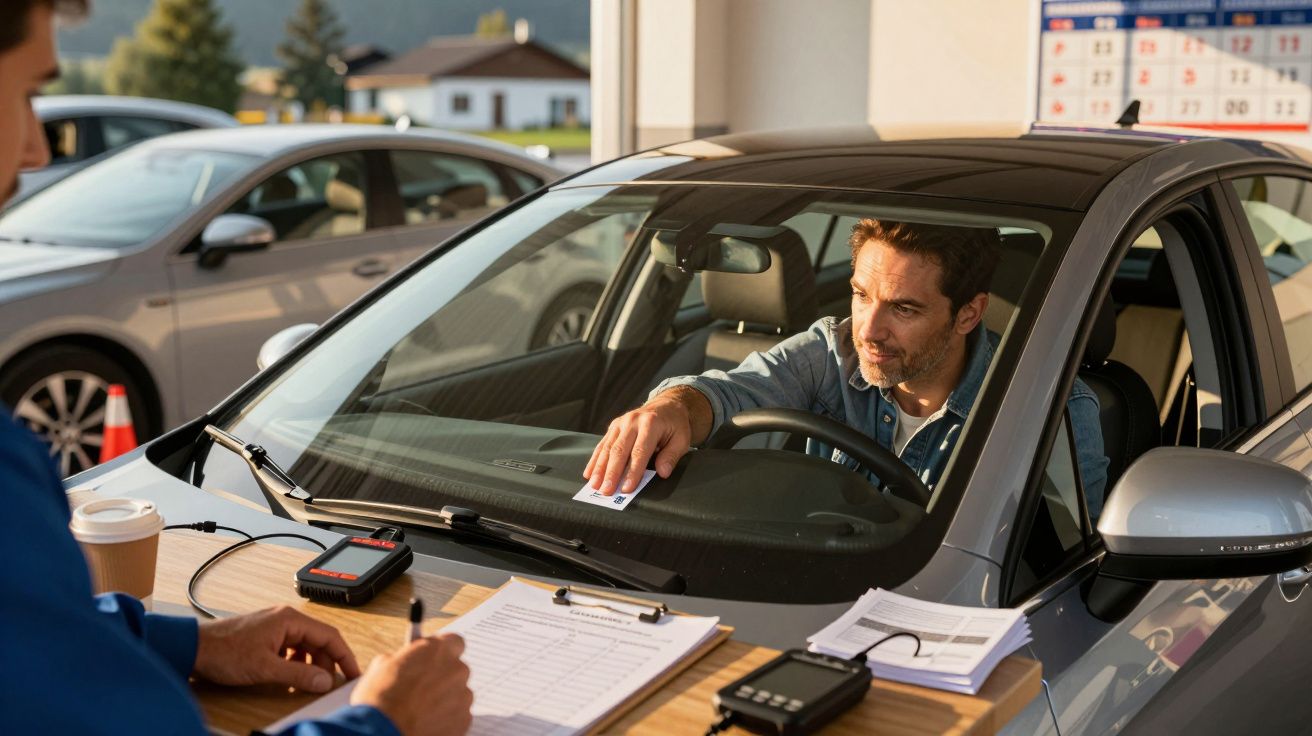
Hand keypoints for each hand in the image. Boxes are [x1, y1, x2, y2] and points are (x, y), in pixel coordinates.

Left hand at [194, 606, 359, 692]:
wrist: (193, 648)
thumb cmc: (224, 651)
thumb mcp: (265, 668)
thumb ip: (298, 675)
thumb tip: (324, 681)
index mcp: (290, 620)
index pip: (330, 636)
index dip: (344, 656)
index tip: (352, 673)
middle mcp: (285, 619)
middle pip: (319, 641)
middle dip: (327, 663)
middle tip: (329, 684)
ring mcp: (275, 626)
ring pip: (305, 646)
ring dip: (310, 664)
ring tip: (308, 683)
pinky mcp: (265, 636)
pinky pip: (291, 648)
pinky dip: (296, 663)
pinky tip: (289, 676)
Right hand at [352, 634, 472, 735]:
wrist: (382, 731)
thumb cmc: (380, 698)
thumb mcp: (382, 665)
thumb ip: (404, 658)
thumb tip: (406, 663)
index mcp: (438, 650)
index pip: (454, 642)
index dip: (442, 651)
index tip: (433, 659)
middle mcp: (456, 670)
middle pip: (456, 669)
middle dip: (442, 677)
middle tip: (423, 688)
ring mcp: (463, 696)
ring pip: (458, 694)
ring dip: (445, 698)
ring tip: (422, 710)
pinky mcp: (464, 720)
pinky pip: (458, 715)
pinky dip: (446, 718)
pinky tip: (427, 722)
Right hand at [584, 386, 708, 494]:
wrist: (666, 405)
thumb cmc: (675, 425)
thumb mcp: (682, 439)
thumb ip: (671, 456)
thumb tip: (662, 473)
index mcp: (650, 423)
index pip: (639, 451)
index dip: (632, 472)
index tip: (626, 488)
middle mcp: (632, 421)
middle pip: (619, 450)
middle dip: (611, 473)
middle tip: (606, 491)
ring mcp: (621, 422)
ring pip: (607, 448)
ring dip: (599, 468)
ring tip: (594, 486)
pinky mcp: (614, 426)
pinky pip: (602, 444)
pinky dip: (595, 460)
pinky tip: (589, 474)